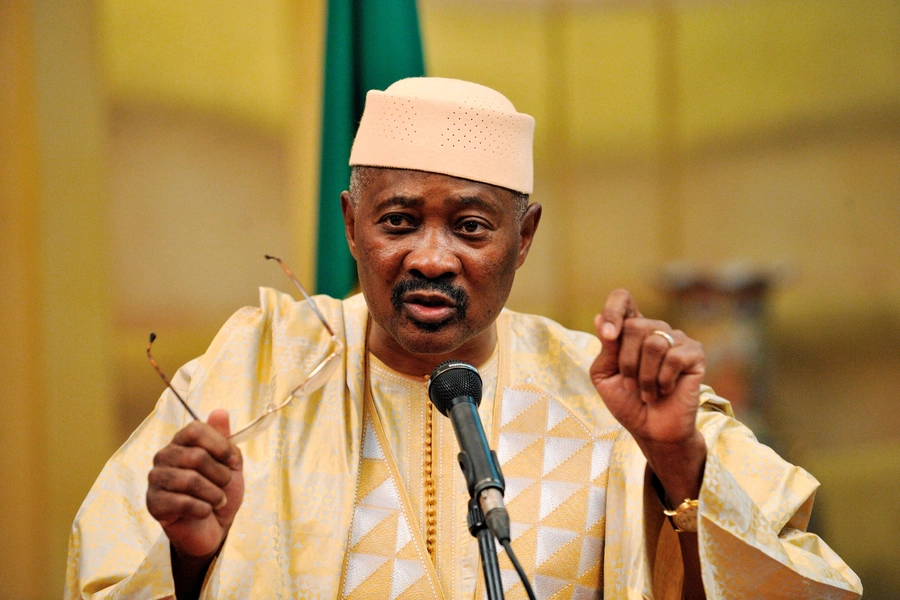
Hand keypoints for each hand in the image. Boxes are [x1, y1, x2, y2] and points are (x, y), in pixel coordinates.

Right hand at [147, 409, 243, 559]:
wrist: (213, 527)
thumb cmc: (220, 491)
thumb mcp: (231, 464)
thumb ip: (225, 439)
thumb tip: (220, 412)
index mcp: (182, 442)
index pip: (195, 429)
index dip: (218, 443)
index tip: (230, 458)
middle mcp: (165, 456)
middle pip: (196, 456)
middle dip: (220, 475)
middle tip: (224, 486)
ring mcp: (156, 479)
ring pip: (190, 480)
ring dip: (213, 494)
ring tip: (217, 500)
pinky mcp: (153, 503)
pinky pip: (182, 502)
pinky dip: (202, 509)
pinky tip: (205, 511)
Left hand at [589, 289, 706, 500]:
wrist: (652, 430)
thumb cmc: (628, 402)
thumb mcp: (605, 375)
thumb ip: (605, 349)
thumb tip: (598, 318)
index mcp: (630, 330)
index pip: (622, 299)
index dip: (613, 310)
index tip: (608, 335)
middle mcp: (654, 329)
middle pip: (634, 326)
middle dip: (626, 362)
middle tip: (631, 385)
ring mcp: (676, 339)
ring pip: (653, 343)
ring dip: (644, 376)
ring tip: (647, 392)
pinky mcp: (695, 353)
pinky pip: (674, 357)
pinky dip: (663, 380)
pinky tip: (665, 390)